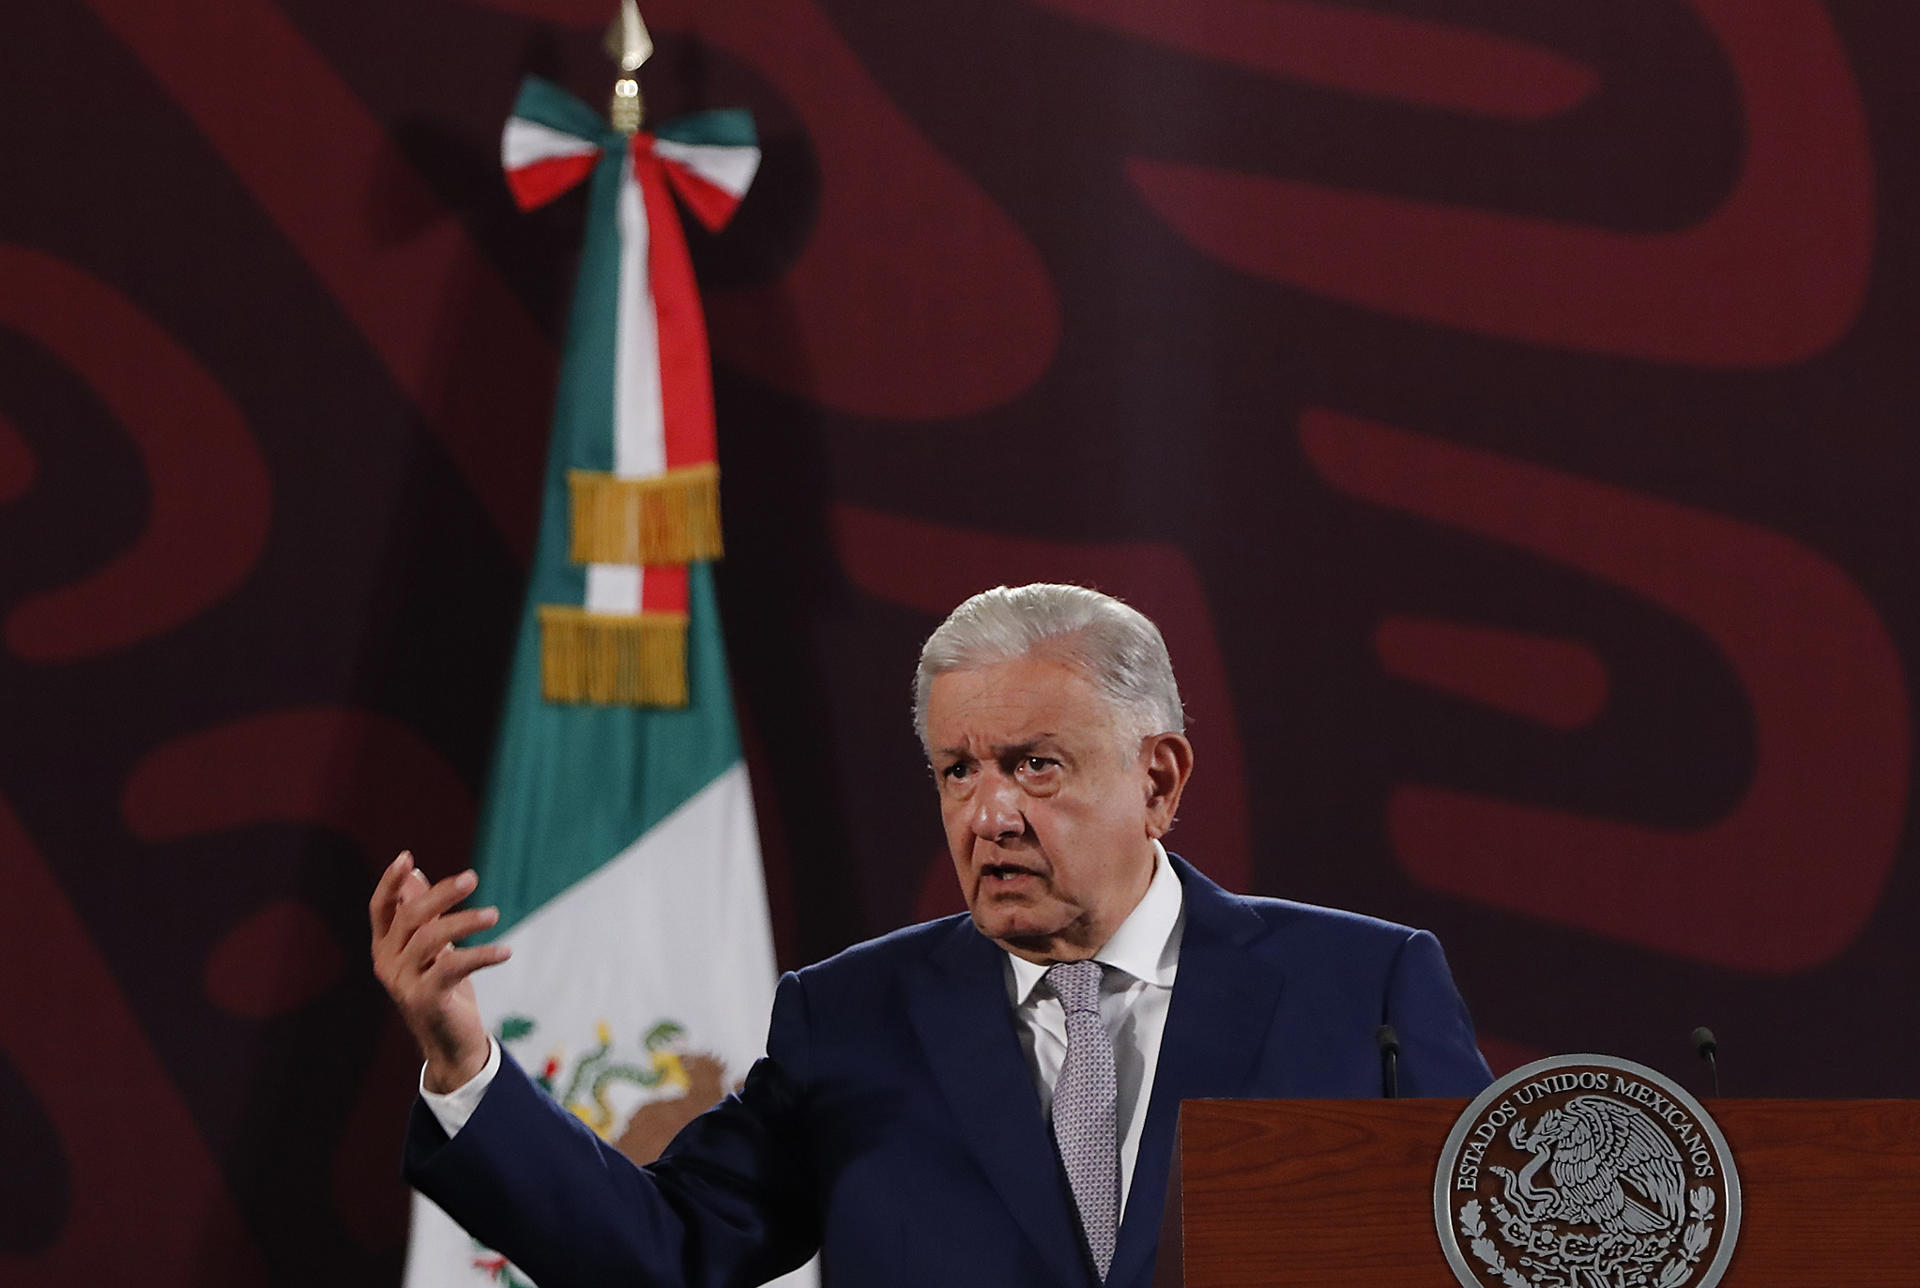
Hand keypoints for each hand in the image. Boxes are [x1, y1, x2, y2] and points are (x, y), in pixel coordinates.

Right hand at [369, 850, 510, 1092]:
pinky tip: (506, 951)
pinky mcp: (425, 1000)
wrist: (452, 1045)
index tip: (406, 856)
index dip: (390, 882)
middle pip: (410, 917)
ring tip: (495, 914)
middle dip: (441, 894)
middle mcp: (387, 964)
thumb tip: (415, 875)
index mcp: (385, 948)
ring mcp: (403, 984)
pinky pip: (453, 967)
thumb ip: (421, 917)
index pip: (380, 909)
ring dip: (466, 922)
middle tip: (472, 877)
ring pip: (431, 939)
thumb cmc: (444, 991)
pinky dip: (482, 955)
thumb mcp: (433, 951)